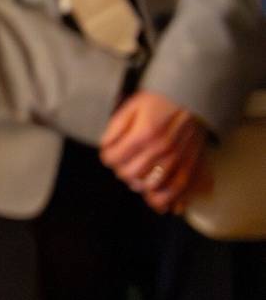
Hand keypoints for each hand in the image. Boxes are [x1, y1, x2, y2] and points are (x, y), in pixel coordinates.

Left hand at [100, 89, 211, 214]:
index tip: (109, 153)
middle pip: (129, 174)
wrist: (193, 99)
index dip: (107, 156)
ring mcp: (177, 161)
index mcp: (144, 135)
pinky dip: (164, 200)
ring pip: (150, 187)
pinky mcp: (190, 167)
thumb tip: (106, 147)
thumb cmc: (160, 101)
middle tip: (123, 163)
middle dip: (121, 169)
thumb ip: (116, 128)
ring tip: (136, 176)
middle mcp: (161, 151)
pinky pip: (176, 193)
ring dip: (138, 183)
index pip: (113, 158)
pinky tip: (155, 199)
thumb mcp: (131, 106)